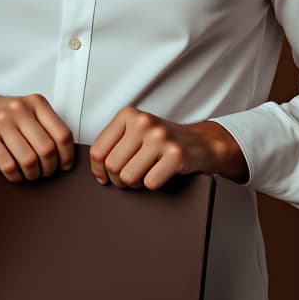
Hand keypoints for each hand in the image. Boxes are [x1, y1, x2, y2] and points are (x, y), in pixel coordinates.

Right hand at [0, 86, 74, 182]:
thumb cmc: (3, 114)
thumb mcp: (28, 109)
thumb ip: (46, 125)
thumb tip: (66, 154)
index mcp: (36, 103)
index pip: (62, 134)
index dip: (67, 155)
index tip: (65, 165)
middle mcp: (20, 110)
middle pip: (47, 149)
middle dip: (49, 168)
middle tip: (46, 172)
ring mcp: (2, 122)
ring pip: (29, 160)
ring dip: (33, 174)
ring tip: (32, 174)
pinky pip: (8, 165)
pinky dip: (15, 176)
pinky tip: (16, 174)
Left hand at [88, 106, 248, 189]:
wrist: (201, 142)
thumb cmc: (163, 141)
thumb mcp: (136, 132)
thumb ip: (114, 143)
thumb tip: (97, 169)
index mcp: (129, 115)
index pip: (98, 150)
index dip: (98, 169)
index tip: (104, 176)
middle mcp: (143, 122)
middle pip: (112, 166)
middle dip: (118, 179)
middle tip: (129, 178)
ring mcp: (160, 137)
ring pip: (129, 176)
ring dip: (135, 184)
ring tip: (144, 175)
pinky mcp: (176, 154)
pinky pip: (150, 182)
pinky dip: (153, 184)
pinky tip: (160, 174)